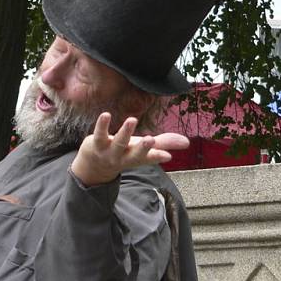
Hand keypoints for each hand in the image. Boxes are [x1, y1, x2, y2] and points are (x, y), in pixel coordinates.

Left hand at [70, 113, 189, 186]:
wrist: (94, 166)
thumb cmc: (123, 153)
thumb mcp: (144, 149)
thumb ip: (165, 144)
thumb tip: (187, 143)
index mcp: (138, 158)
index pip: (149, 159)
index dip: (157, 157)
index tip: (167, 156)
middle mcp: (125, 157)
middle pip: (135, 154)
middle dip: (143, 148)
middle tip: (151, 140)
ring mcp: (110, 152)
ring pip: (119, 143)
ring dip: (125, 132)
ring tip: (132, 119)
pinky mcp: (96, 143)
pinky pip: (99, 134)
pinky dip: (102, 125)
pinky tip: (106, 115)